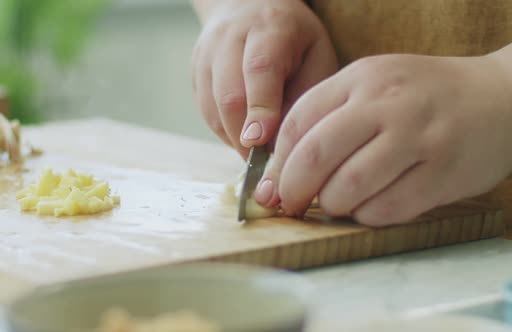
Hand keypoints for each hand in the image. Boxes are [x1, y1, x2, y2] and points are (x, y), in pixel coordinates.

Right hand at [191, 0, 337, 158]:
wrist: (251, 9)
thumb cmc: (294, 41)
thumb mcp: (316, 58)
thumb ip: (304, 97)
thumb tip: (282, 144)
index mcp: (270, 27)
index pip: (260, 70)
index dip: (260, 108)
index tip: (260, 140)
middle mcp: (231, 36)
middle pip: (229, 94)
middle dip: (245, 136)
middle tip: (264, 164)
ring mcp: (206, 54)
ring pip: (212, 108)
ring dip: (234, 138)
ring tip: (257, 151)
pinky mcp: (195, 72)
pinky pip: (206, 112)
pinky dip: (225, 131)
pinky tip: (244, 134)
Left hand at [254, 54, 511, 225]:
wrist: (500, 98)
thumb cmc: (423, 97)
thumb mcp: (374, 85)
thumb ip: (329, 117)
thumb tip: (281, 171)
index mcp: (362, 78)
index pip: (298, 122)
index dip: (277, 162)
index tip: (271, 187)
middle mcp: (388, 104)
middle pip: (316, 156)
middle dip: (293, 190)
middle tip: (291, 204)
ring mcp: (418, 138)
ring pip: (348, 188)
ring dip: (331, 205)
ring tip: (336, 203)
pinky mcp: (443, 173)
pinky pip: (385, 208)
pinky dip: (366, 215)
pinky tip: (368, 207)